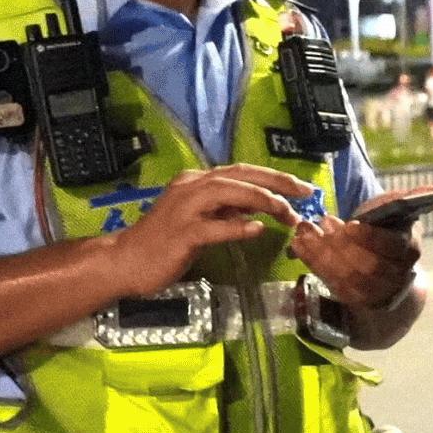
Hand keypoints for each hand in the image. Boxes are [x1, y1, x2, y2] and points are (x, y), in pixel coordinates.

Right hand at [97, 164, 315, 298]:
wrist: (126, 260)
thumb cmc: (165, 243)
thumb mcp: (202, 219)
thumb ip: (227, 210)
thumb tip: (261, 207)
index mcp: (196, 181)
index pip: (242, 171)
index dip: (275, 176)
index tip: (302, 187)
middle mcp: (191, 187)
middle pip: (241, 176)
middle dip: (277, 181)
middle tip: (306, 192)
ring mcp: (184, 209)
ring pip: (230, 193)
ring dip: (263, 201)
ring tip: (288, 213)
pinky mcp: (182, 233)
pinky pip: (215, 227)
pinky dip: (238, 227)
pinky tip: (258, 229)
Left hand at [287, 206, 422, 313]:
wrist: (383, 269)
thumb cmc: (385, 231)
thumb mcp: (395, 213)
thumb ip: (408, 200)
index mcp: (408, 251)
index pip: (393, 247)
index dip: (371, 238)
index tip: (350, 225)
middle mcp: (395, 276)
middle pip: (369, 265)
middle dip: (343, 244)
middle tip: (322, 223)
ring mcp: (375, 292)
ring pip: (349, 278)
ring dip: (323, 254)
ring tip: (305, 233)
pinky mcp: (355, 300)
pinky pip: (332, 284)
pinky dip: (314, 264)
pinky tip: (300, 246)